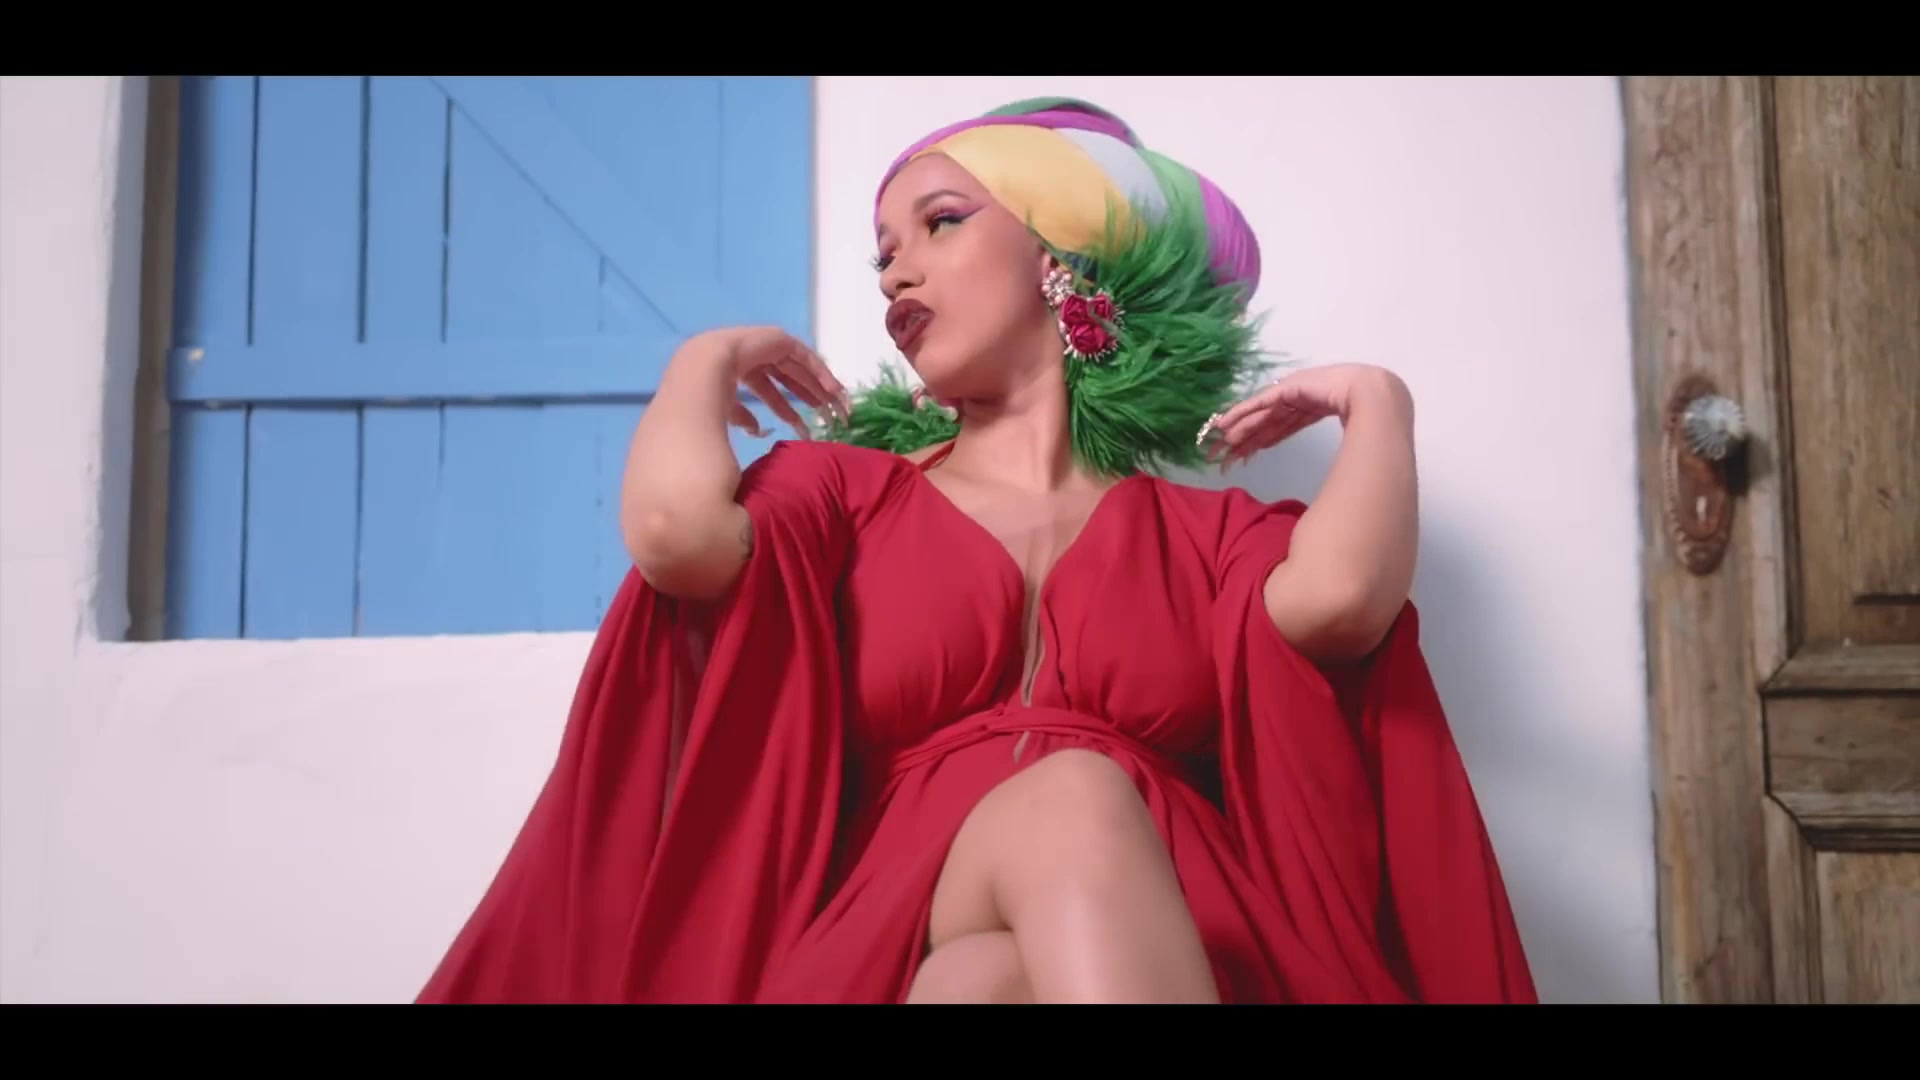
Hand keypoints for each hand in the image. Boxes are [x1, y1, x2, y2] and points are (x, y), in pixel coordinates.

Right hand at [686, 326, 851, 439]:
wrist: (704, 368)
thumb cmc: (710, 393)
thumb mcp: (729, 409)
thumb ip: (743, 416)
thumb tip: (755, 429)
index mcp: (743, 373)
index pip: (773, 393)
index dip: (790, 411)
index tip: (806, 429)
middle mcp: (758, 358)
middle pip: (792, 381)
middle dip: (811, 400)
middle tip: (831, 419)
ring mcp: (769, 346)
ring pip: (802, 371)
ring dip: (820, 389)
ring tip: (839, 408)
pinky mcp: (781, 340)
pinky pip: (806, 359)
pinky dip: (821, 374)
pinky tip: (834, 391)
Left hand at [1200, 363, 1409, 468]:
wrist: (1377, 397)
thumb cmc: (1371, 421)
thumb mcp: (1344, 440)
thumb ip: (1327, 453)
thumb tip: (1330, 480)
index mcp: (1314, 407)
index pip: (1280, 427)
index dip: (1259, 442)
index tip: (1241, 460)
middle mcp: (1301, 398)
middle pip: (1265, 421)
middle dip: (1242, 439)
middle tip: (1217, 456)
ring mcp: (1295, 391)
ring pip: (1260, 414)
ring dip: (1238, 429)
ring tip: (1215, 443)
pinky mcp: (1290, 388)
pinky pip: (1261, 404)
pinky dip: (1242, 413)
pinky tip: (1224, 423)